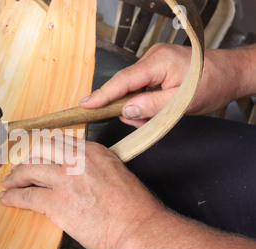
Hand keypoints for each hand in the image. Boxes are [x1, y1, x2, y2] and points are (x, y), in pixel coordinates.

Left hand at [0, 136, 164, 248]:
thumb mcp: (116, 173)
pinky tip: (7, 199)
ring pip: (29, 169)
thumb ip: (93, 168)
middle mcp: (77, 160)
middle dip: (27, 159)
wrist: (138, 229)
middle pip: (41, 149)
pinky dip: (13, 197)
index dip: (44, 150)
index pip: (59, 142)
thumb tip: (76, 176)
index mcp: (93, 151)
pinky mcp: (57, 202)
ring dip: (15, 177)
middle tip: (21, 170)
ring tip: (9, 184)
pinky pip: (27, 195)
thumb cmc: (134, 208)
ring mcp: (65, 180)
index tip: (38, 156)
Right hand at [80, 43, 246, 126]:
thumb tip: (125, 110)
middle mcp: (153, 57)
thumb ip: (151, 106)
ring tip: (152, 117)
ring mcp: (154, 60)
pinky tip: (154, 108)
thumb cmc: (212, 83)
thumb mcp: (182, 102)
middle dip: (126, 106)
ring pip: (132, 87)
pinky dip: (143, 99)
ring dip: (137, 105)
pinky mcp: (157, 66)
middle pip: (125, 85)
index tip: (85, 105)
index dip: (102, 95)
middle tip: (139, 123)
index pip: (122, 81)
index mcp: (158, 62)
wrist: (231, 72)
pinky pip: (140, 85)